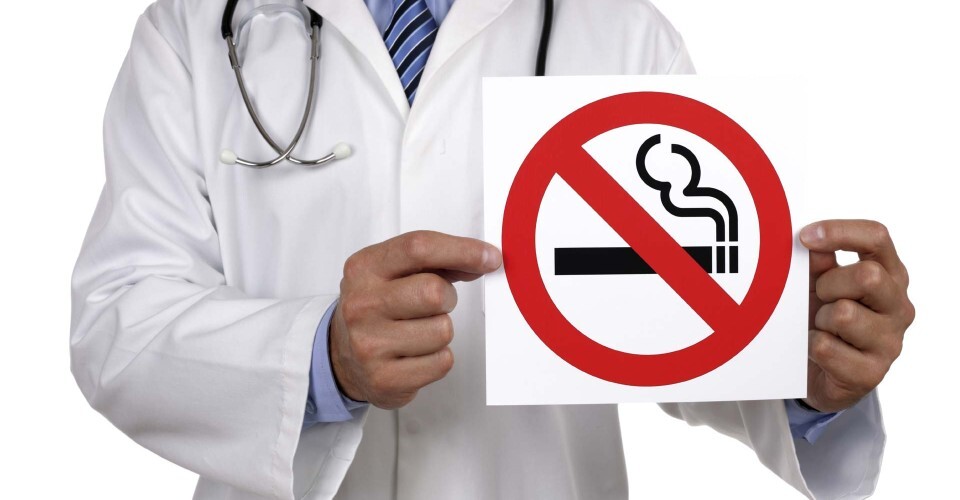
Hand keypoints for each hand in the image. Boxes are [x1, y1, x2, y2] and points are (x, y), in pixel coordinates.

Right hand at [330, 231, 502, 408]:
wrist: (342, 357)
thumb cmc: (378, 307)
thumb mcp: (393, 273)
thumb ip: (436, 262)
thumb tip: (483, 259)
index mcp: (364, 268)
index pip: (418, 248)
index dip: (462, 250)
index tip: (490, 257)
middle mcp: (361, 304)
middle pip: (434, 292)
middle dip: (448, 297)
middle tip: (435, 304)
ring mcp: (369, 344)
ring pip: (443, 330)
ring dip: (442, 330)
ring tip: (418, 331)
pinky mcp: (384, 379)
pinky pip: (442, 362)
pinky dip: (439, 357)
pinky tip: (416, 354)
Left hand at [800, 220, 914, 412]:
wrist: (821, 375)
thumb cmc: (823, 319)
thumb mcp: (818, 285)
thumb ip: (818, 262)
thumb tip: (808, 242)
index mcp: (889, 274)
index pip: (877, 237)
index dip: (840, 232)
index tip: (805, 236)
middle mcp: (898, 305)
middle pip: (867, 275)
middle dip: (828, 284)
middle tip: (818, 298)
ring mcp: (890, 341)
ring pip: (844, 314)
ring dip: (819, 319)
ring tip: (820, 327)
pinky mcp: (871, 373)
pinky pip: (826, 347)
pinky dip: (810, 346)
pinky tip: (816, 350)